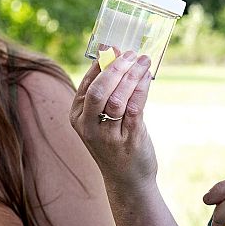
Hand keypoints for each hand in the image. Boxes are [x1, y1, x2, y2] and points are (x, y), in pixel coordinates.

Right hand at [69, 51, 157, 190]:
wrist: (127, 180)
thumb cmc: (115, 142)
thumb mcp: (101, 118)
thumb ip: (105, 93)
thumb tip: (115, 57)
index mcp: (77, 116)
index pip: (87, 83)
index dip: (100, 63)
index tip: (112, 46)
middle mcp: (88, 126)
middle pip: (99, 90)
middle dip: (115, 67)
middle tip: (130, 54)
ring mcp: (107, 135)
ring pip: (118, 98)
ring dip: (132, 76)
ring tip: (143, 61)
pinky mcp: (128, 139)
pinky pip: (134, 108)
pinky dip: (141, 88)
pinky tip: (147, 77)